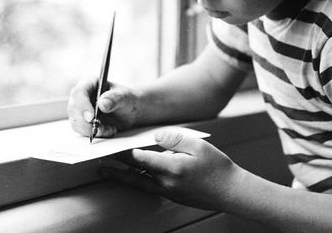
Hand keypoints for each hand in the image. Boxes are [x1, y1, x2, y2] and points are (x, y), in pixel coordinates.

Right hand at [68, 76, 140, 137]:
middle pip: (73, 109)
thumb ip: (115, 98)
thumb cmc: (127, 100)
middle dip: (86, 122)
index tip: (91, 117)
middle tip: (101, 128)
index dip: (82, 105)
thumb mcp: (125, 97)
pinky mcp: (82, 122)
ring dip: (91, 129)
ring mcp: (80, 110)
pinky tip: (108, 130)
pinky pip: (82, 130)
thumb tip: (102, 104)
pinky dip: (94, 134)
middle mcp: (81, 96)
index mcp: (89, 84)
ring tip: (109, 129)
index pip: (79, 93)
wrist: (131, 113)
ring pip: (76, 122)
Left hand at [101, 129, 237, 210]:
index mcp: (171, 168)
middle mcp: (166, 183)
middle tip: (99, 166)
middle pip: (133, 176)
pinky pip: (151, 187)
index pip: (139, 159)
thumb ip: (174, 138)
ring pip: (140, 184)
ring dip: (124, 178)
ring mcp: (169, 192)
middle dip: (115, 170)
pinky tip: (135, 175)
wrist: (232, 192)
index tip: (109, 147)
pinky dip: (139, 181)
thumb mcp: (198, 145)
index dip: (122, 153)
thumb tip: (156, 136)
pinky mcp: (173, 196)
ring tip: (109, 173)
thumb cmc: (218, 167)